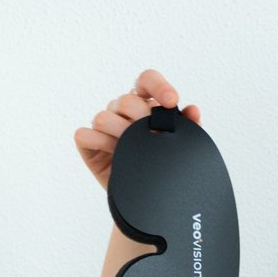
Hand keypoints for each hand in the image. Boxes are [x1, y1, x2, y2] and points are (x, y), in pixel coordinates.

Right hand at [74, 69, 202, 190]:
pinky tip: (112, 155)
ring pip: (103, 117)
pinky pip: (84, 135)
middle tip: (152, 137)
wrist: (145, 196)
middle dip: (141, 119)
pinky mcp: (88, 143)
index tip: (172, 102)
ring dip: (119, 134)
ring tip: (132, 150)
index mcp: (144, 102)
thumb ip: (188, 127)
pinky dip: (97, 143)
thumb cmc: (158, 164)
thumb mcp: (176, 146)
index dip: (159, 86)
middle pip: (125, 101)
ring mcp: (103, 125)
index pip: (147, 80)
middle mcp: (121, 110)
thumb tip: (193, 110)